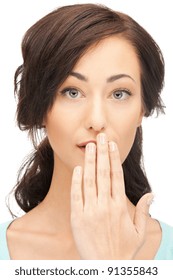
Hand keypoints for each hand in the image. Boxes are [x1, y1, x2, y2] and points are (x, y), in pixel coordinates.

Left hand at [70, 133, 152, 258]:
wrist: (105, 268)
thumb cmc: (123, 250)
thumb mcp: (139, 233)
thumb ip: (143, 211)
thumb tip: (151, 194)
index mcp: (120, 206)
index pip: (116, 176)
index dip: (114, 158)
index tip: (112, 145)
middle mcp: (105, 205)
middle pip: (104, 173)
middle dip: (102, 153)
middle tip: (101, 137)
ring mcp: (90, 211)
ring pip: (90, 180)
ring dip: (90, 162)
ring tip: (90, 146)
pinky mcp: (77, 218)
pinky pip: (76, 195)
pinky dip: (77, 180)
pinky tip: (78, 168)